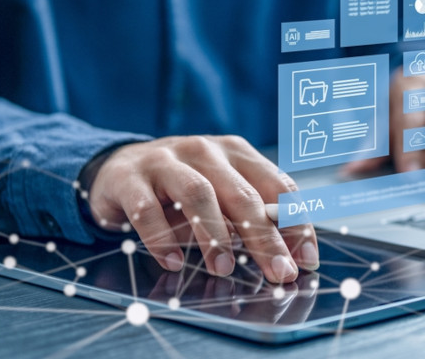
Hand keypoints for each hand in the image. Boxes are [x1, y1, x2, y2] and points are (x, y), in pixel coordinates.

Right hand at [87, 135, 318, 283]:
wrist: (118, 168)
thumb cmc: (182, 188)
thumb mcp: (221, 196)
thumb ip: (251, 218)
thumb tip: (289, 258)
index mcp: (236, 153)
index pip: (277, 185)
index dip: (295, 223)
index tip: (305, 260)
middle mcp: (205, 151)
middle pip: (242, 194)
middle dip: (265, 237)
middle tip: (278, 272)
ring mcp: (166, 161)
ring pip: (199, 195)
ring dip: (216, 236)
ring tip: (225, 269)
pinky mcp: (130, 178)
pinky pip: (148, 210)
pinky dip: (162, 238)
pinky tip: (174, 262)